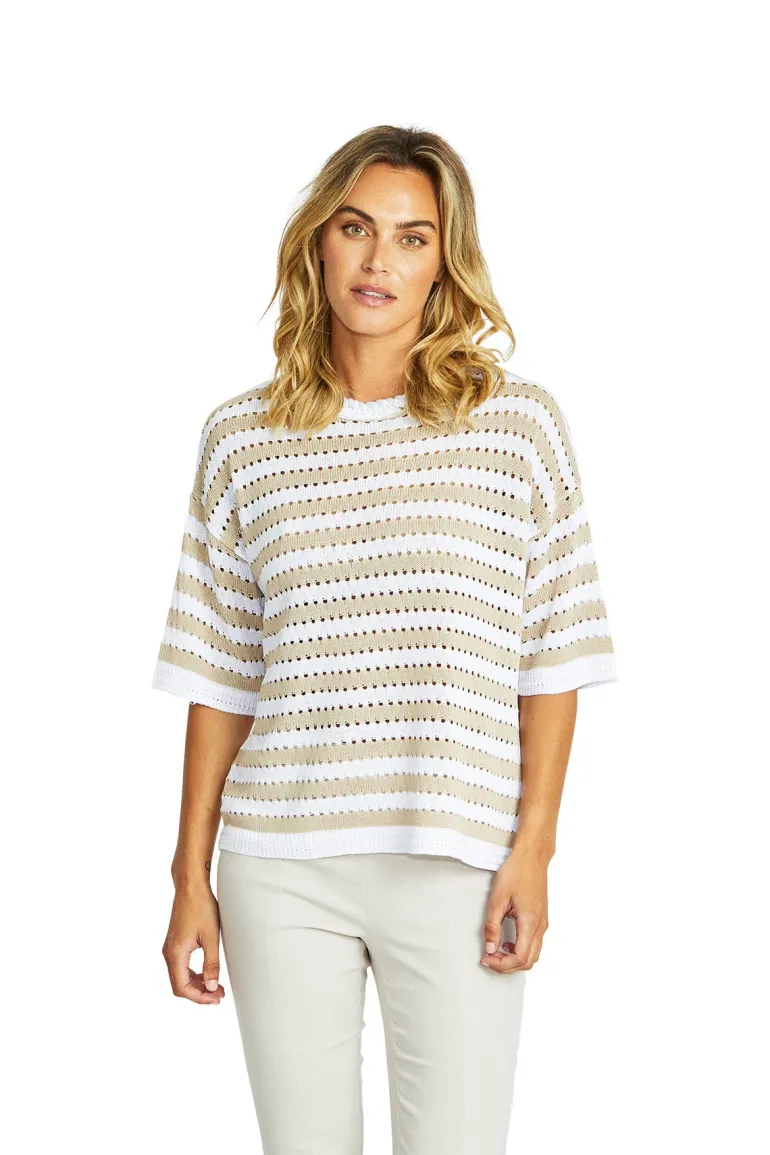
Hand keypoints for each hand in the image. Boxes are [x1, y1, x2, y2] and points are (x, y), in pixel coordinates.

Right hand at [162, 882, 225, 1003]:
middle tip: (220, 995)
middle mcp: (168, 953)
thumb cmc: (202, 907)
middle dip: (199, 993)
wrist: (190, 886)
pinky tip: (208, 973)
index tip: (216, 998)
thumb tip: (212, 987)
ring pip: (180, 977)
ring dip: (197, 984)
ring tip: (217, 987)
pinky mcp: (175, 943)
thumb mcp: (211, 936)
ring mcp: (170, 948)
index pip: (182, 987)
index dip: (199, 997)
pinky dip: (194, 974)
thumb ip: (211, 963)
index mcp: (175, 953)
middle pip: (180, 985)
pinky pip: (181, 966)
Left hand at [480, 849, 548, 973]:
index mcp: (530, 922)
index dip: (501, 964)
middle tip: (489, 958)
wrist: (532, 857)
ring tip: (496, 951)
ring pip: (533, 955)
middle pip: (528, 962)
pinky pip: (535, 944)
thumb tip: (490, 948)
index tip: (486, 959)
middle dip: (507, 966)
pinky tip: (507, 941)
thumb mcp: (497, 898)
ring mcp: (543, 923)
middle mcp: (540, 926)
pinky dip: (521, 950)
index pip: (519, 958)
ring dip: (515, 959)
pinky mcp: (542, 919)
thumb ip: (492, 926)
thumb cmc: (516, 872)